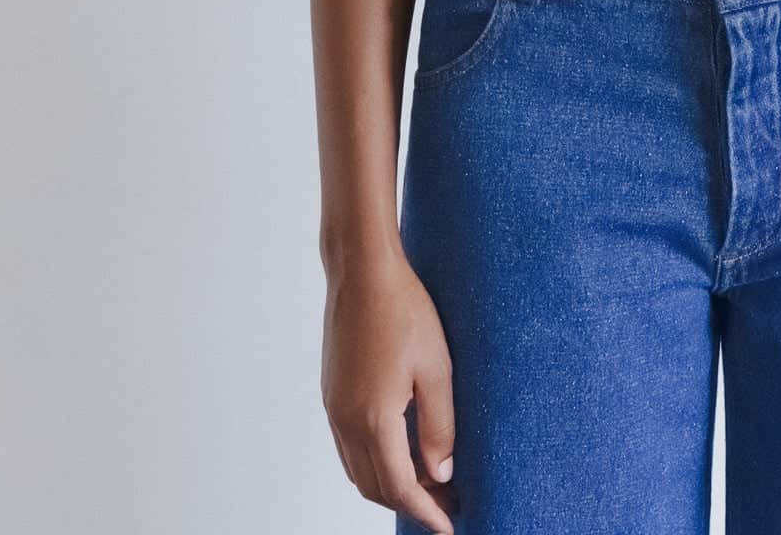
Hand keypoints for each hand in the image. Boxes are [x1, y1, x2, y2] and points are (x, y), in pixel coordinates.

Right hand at [321, 245, 459, 532]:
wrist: (362, 271)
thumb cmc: (404, 311)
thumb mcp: (436, 369)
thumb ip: (439, 427)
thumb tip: (442, 474)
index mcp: (374, 419)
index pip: (400, 487)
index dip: (426, 512)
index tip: (449, 526)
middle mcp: (346, 421)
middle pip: (375, 486)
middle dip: (410, 503)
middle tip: (445, 505)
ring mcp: (334, 408)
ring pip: (358, 469)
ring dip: (390, 484)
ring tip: (428, 482)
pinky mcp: (332, 393)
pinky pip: (349, 446)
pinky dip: (373, 462)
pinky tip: (400, 450)